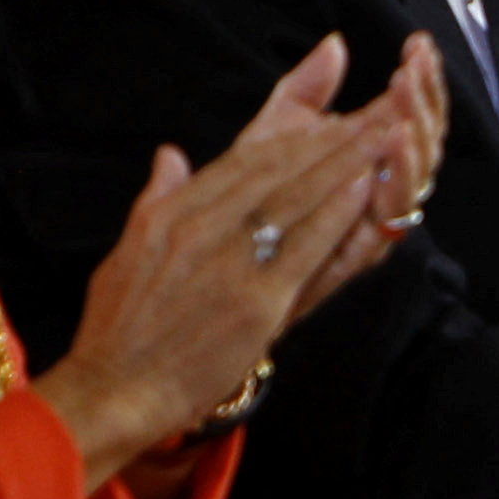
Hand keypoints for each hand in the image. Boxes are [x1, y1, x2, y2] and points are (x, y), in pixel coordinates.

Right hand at [34, 36, 415, 483]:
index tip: (332, 116)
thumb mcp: (127, 252)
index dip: (294, 136)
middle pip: (278, 169)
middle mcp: (202, 228)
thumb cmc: (120, 330)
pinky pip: (305, 245)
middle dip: (332, 136)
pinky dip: (337, 212)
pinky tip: (365, 187)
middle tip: (377, 108)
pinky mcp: (256, 300)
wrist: (114, 390)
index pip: (244, 161)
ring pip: (296, 197)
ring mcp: (231, 262)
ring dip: (345, 161)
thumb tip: (170, 154)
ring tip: (384, 130)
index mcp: (172, 213)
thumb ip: (157, 198)